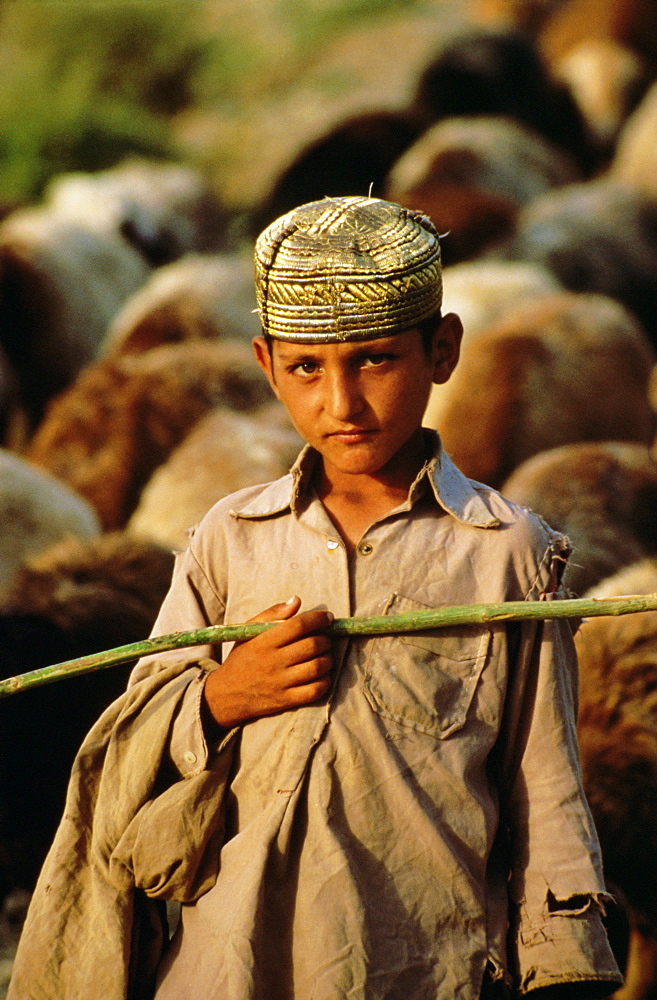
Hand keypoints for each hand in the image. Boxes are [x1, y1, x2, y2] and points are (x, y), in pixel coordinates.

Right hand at [203, 596, 333, 727]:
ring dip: (328, 659)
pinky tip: (322, 675)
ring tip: (325, 655)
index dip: (318, 619)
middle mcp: (273, 662)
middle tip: (325, 638)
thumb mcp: (248, 632)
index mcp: (264, 642)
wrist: (226, 695)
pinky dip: (325, 681)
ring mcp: (280, 683)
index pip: (298, 625)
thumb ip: (272, 614)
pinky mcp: (285, 701)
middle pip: (312, 646)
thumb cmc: (241, 659)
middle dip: (326, 639)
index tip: (328, 618)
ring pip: (317, 667)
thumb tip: (297, 600)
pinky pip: (315, 691)